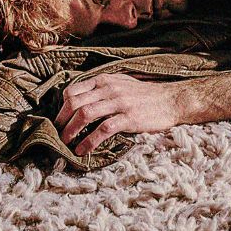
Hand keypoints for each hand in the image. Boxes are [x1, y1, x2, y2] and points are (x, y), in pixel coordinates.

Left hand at [56, 74, 182, 155]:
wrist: (171, 100)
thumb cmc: (145, 95)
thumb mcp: (121, 84)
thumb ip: (101, 89)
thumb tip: (79, 101)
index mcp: (105, 80)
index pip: (72, 91)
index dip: (61, 108)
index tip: (60, 122)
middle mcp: (109, 89)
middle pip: (75, 103)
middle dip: (62, 121)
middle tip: (59, 135)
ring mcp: (119, 103)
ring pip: (85, 114)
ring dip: (71, 131)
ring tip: (66, 144)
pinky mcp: (129, 118)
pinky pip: (103, 130)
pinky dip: (89, 142)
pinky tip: (83, 151)